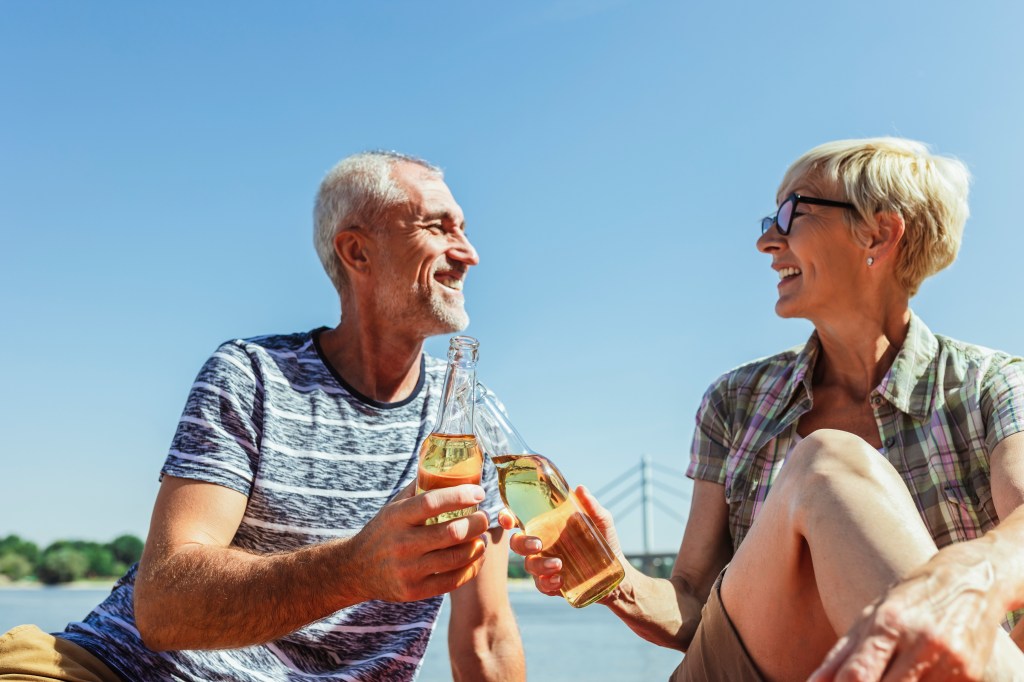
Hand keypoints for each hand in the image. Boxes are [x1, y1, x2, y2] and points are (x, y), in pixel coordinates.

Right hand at [349, 481, 490, 602]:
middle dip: (477, 523)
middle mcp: (401, 544)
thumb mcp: (393, 506)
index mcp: (397, 517)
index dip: (460, 496)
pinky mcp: (414, 591)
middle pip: (451, 532)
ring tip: (483, 537)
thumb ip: (418, 488)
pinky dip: (471, 568)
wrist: (356, 570)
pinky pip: (452, 581)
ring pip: (455, 557)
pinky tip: (477, 557)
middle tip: (485, 517)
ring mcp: (408, 570)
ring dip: (477, 546)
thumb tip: (449, 467)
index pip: (432, 503)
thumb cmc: (384, 531)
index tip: (479, 493)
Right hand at [499, 485, 623, 597]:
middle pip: (517, 543)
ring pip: (528, 565)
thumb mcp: (601, 521)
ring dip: (539, 565)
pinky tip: (560, 580)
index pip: (519, 519)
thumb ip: (592, 506)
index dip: (507, 517)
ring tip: (559, 565)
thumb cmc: (605, 541)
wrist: (617, 572)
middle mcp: (542, 544)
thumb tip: (580, 488)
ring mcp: (545, 564)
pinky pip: (541, 585)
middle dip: (522, 543)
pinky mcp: (552, 584)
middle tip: (538, 544)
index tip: (507, 519)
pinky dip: (547, 583)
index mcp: (547, 525)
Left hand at [809, 547, 1000, 681]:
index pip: (858, 675)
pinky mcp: (971, 676)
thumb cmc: (911, 598)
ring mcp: (950, 661)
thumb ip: (841, 655)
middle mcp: (921, 642)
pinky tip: (912, 677)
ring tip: (890, 674)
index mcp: (889, 623)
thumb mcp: (871, 616)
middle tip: (865, 680)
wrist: (973, 579)